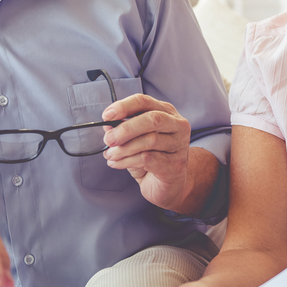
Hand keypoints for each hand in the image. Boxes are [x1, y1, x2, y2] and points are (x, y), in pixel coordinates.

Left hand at [101, 94, 193, 209]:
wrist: (168, 185)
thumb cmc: (152, 159)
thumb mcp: (135, 140)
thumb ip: (122, 130)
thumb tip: (108, 125)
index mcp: (166, 113)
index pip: (144, 102)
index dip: (124, 107)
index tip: (106, 116)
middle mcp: (177, 125)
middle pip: (152, 119)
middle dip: (126, 129)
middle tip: (108, 139)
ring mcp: (179, 145)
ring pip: (150, 140)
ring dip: (124, 149)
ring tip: (110, 155)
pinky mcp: (175, 165)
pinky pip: (148, 159)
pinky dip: (127, 161)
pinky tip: (117, 164)